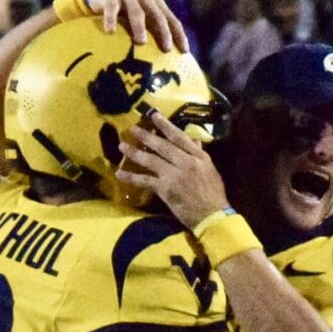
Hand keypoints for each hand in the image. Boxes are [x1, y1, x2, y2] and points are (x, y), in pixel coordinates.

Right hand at [84, 0, 187, 52]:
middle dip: (164, 32)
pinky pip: (111, 8)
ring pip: (136, 12)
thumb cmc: (124, 11)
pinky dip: (111, 19)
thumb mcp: (140, 19)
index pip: (172, 21)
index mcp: (156, 5)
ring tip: (141, 42)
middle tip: (167, 49)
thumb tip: (159, 65)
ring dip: (139, 26)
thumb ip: (150, 34)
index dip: (179, 35)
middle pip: (158, 16)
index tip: (184, 52)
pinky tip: (110, 31)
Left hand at [117, 110, 230, 228]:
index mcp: (198, 156)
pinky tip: (119, 174)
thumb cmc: (213, 195)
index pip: (179, 137)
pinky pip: (145, 181)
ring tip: (122, 146)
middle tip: (132, 128)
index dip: (166, 125)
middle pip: (163, 146)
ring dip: (135, 153)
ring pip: (151, 160)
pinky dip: (131, 178)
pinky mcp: (166, 189)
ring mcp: (175, 175)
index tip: (154, 116)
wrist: (213, 215)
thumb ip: (199, 153)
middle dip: (146, 136)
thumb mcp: (210, 170)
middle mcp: (186, 162)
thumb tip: (193, 140)